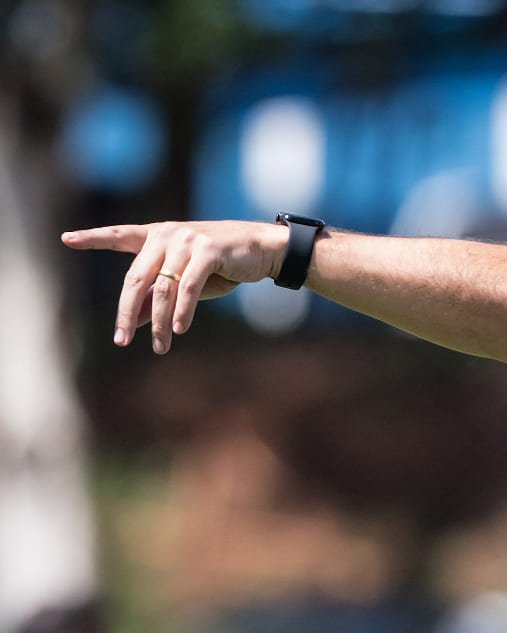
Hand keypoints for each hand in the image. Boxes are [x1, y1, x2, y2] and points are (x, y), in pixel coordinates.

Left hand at [62, 220, 287, 353]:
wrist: (263, 248)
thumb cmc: (222, 266)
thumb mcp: (185, 282)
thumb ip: (157, 297)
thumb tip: (131, 322)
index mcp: (157, 236)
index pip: (120, 236)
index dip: (93, 238)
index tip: (66, 239)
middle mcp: (167, 234)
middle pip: (136, 279)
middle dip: (126, 313)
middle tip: (121, 341)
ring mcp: (187, 240)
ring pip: (162, 289)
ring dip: (158, 322)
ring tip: (160, 347)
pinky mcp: (208, 250)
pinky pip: (187, 287)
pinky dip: (182, 311)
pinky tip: (178, 329)